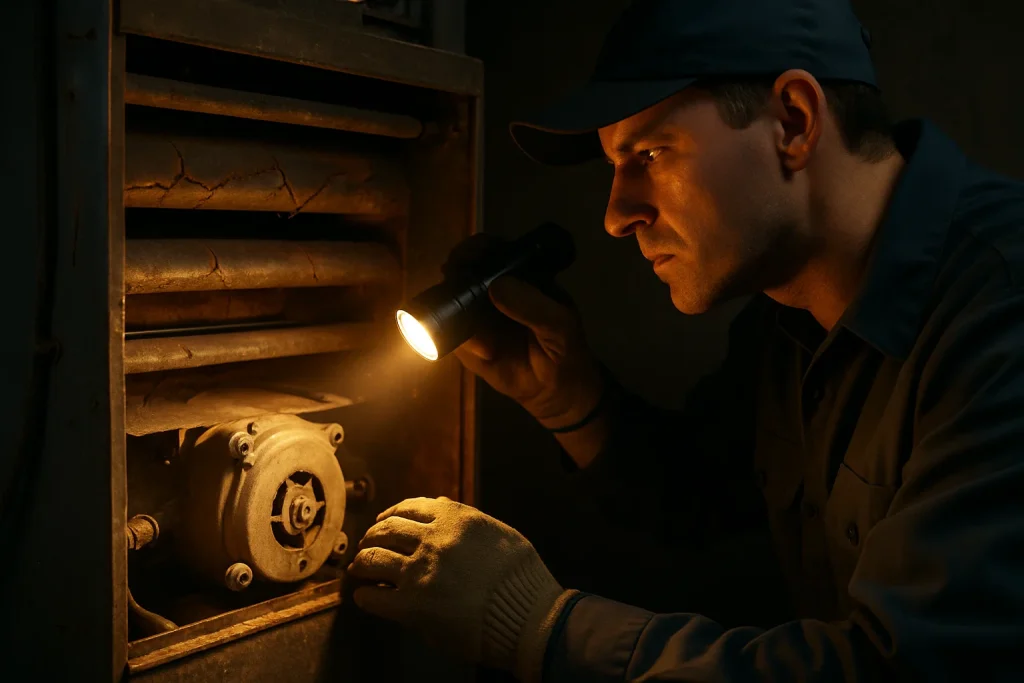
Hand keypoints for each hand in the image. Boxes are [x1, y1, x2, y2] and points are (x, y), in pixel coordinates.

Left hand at [348, 497, 575, 680]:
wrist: (528, 617)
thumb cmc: (521, 578)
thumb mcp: (498, 533)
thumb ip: (468, 522)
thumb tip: (441, 512)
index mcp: (454, 517)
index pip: (408, 508)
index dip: (390, 515)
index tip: (383, 522)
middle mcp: (432, 539)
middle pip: (385, 531)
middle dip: (371, 538)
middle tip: (365, 547)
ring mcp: (420, 572)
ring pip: (372, 558)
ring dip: (362, 563)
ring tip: (360, 569)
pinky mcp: (412, 606)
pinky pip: (373, 597)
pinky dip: (364, 596)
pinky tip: (363, 597)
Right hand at [443, 234, 604, 427]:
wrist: (556, 391)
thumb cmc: (564, 348)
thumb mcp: (559, 324)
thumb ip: (533, 306)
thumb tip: (497, 286)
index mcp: (519, 276)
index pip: (494, 251)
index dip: (480, 248)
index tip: (472, 254)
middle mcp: (492, 290)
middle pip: (465, 269)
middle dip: (457, 270)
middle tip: (457, 278)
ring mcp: (476, 315)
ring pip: (452, 300)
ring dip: (453, 306)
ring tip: (479, 328)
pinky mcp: (466, 342)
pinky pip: (453, 333)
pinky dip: (463, 339)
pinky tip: (488, 352)